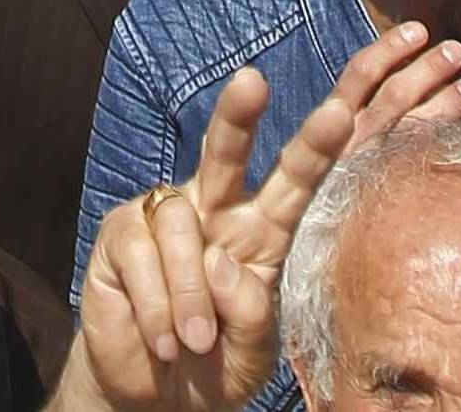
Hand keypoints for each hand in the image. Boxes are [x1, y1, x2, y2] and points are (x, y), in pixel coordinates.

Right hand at [66, 23, 460, 411]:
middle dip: (238, 116)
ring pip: (180, 224)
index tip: (339, 114)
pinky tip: (162, 340)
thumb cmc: (217, 367)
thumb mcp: (253, 352)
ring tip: (192, 344)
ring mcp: (163, 219)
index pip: (291, 184)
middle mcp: (213, 212)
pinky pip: (142, 256)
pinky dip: (157, 309)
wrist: (155, 398)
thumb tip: (220, 261)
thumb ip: (249, 312)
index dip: (314, 149)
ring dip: (190, 295)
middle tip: (252, 81)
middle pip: (225, 153)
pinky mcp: (121, 236)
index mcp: (260, 233)